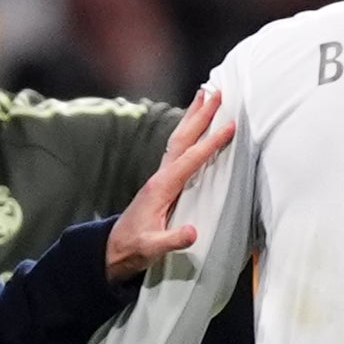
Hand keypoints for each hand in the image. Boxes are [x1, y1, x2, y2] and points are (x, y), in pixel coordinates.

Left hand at [103, 86, 234, 278]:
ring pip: (178, 140)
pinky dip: (188, 133)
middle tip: (217, 93)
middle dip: (200, 116)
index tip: (229, 127)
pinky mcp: (162, 182)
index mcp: (162, 188)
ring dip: (192, 117)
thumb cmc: (133, 247)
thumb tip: (194, 233)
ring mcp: (160, 177)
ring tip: (204, 96)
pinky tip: (194, 127)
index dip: (211, 143)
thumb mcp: (151, 248)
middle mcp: (160, 177)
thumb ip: (172, 240)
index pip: (191, 160)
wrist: (113, 249)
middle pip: (182, 139)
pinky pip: (177, 150)